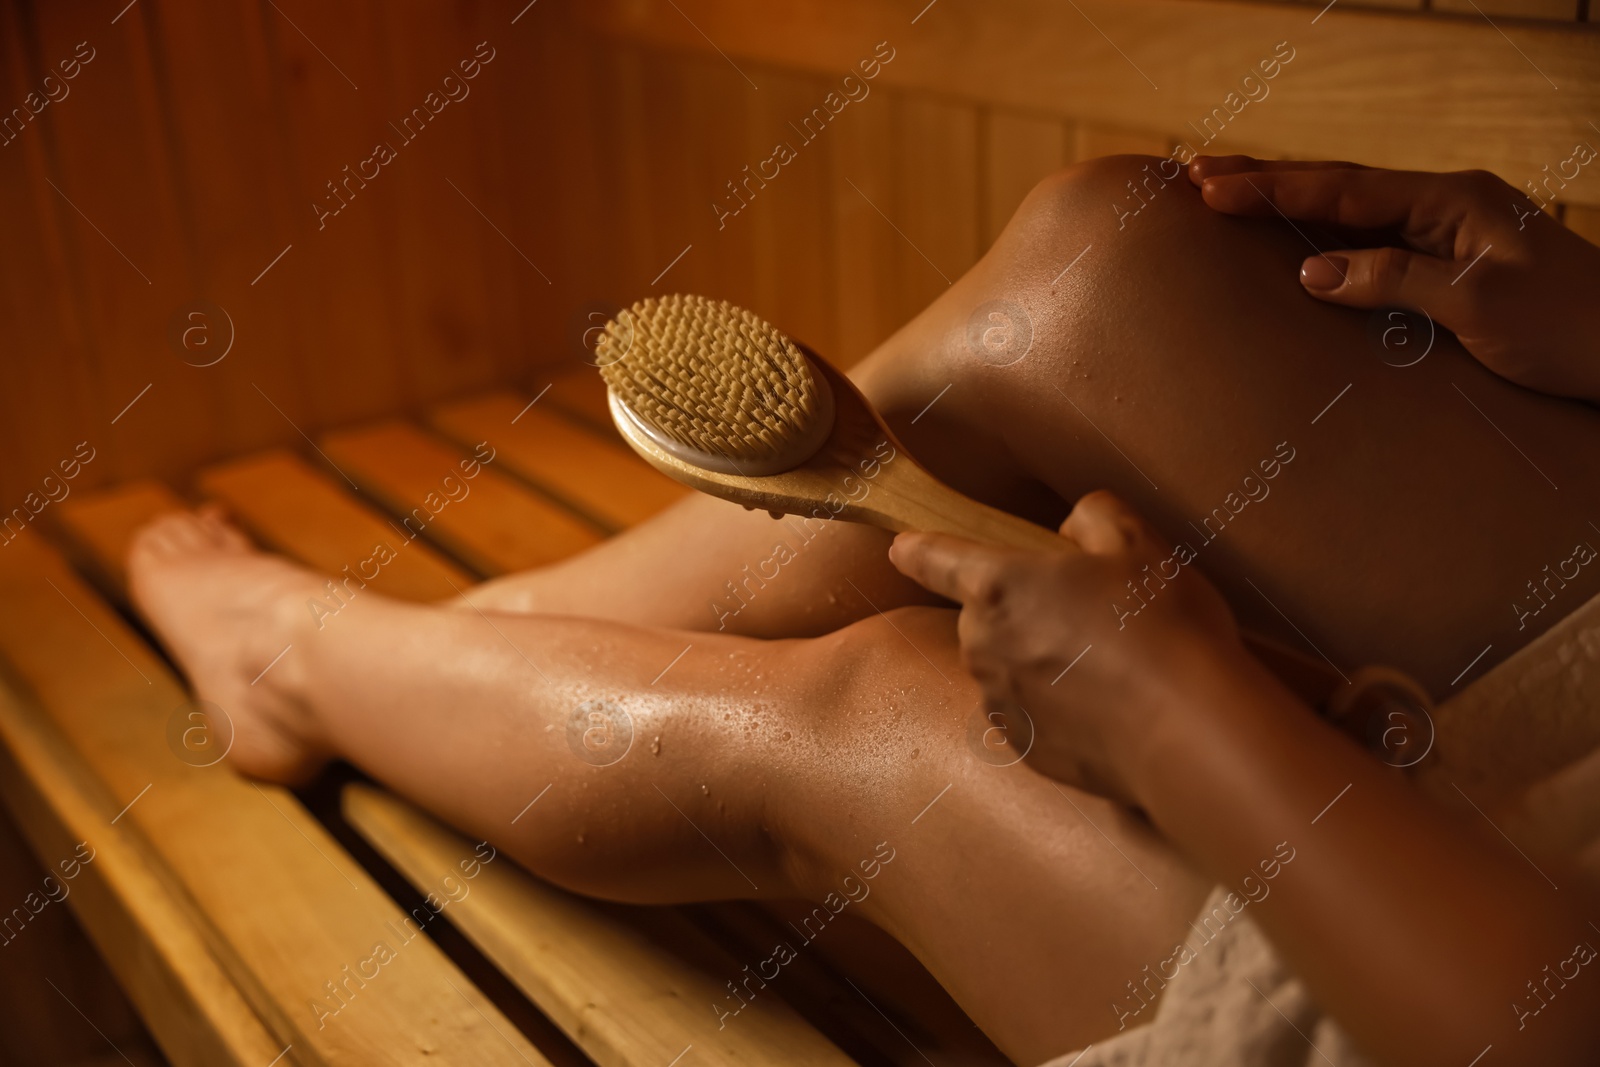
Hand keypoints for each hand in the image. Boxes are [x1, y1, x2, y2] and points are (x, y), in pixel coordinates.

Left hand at [887, 490, 1240, 802]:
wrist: (1188, 732)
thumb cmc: (1162, 629)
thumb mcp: (1140, 544)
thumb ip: (1094, 517)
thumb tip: (1073, 528)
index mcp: (998, 585)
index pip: (936, 558)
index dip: (918, 549)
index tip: (900, 548)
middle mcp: (982, 645)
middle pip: (984, 614)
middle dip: (1022, 608)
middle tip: (1091, 611)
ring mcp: (1001, 702)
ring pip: (1006, 665)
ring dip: (1039, 658)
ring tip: (1109, 662)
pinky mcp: (1026, 748)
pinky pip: (1029, 712)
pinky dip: (1056, 705)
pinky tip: (1106, 703)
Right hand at [1189, 155, 1599, 404]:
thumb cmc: (1570, 330)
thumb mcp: (1479, 306)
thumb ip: (1394, 279)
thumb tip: (1312, 272)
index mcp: (1452, 200)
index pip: (1342, 189)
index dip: (1272, 189)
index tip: (1210, 188)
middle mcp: (1447, 207)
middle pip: (1340, 188)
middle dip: (1268, 181)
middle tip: (1197, 174)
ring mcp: (1450, 234)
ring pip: (1353, 214)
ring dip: (1290, 205)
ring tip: (1229, 194)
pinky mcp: (1452, 269)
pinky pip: (1374, 246)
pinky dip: (1325, 240)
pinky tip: (1296, 246)